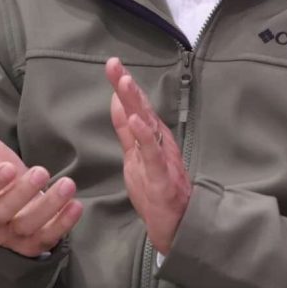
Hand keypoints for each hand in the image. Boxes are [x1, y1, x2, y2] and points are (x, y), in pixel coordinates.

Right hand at [0, 95, 80, 257]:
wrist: (17, 209)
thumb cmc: (1, 177)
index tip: (8, 167)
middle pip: (3, 212)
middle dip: (22, 193)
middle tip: (41, 171)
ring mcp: (14, 236)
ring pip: (27, 225)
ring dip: (48, 206)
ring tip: (67, 184)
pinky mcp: (36, 245)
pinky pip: (49, 238)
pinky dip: (63, 224)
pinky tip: (75, 205)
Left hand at [106, 59, 190, 255]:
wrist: (175, 224)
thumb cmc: (156, 189)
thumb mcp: (134, 154)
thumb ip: (126, 129)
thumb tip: (116, 100)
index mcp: (152, 137)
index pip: (136, 107)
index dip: (123, 85)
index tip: (111, 63)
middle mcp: (160, 143)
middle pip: (143, 110)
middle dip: (128, 87)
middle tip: (115, 65)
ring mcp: (162, 159)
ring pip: (149, 127)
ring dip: (137, 104)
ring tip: (124, 84)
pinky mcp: (162, 177)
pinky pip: (153, 154)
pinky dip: (144, 136)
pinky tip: (135, 121)